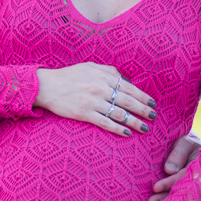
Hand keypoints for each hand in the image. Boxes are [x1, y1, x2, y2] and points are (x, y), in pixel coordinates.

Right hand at [34, 63, 155, 136]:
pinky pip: (105, 123)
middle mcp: (100, 88)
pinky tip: (127, 133)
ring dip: (134, 122)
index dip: (142, 97)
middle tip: (153, 117)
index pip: (129, 87)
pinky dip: (118, 128)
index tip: (152, 104)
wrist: (46, 86)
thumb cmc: (69, 76)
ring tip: (144, 128)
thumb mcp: (90, 67)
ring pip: (119, 114)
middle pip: (128, 101)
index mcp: (103, 76)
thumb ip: (109, 71)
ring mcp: (93, 102)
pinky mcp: (84, 113)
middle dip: (143, 110)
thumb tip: (125, 80)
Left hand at [147, 131, 200, 200]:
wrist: (186, 141)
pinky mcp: (183, 189)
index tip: (155, 187)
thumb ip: (178, 154)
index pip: (183, 178)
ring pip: (177, 196)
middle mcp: (196, 181)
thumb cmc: (185, 140)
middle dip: (165, 197)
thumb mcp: (184, 142)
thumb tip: (169, 170)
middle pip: (180, 191)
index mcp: (200, 169)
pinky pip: (175, 197)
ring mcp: (190, 186)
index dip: (169, 183)